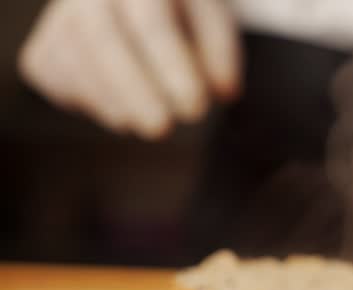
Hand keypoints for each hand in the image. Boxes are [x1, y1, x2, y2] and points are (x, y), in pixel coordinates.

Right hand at [19, 0, 240, 139]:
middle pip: (100, 37)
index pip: (150, 20)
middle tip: (161, 129)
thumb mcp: (211, 18)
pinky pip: (54, 78)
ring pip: (70, 59)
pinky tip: (123, 107)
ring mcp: (59, 16)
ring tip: (152, 124)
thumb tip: (225, 91)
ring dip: (113, 103)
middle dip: (133, 90)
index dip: (171, 67)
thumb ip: (221, 50)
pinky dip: (91, 102)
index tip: (195, 109)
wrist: (134, 5)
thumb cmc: (181, 11)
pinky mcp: (42, 48)